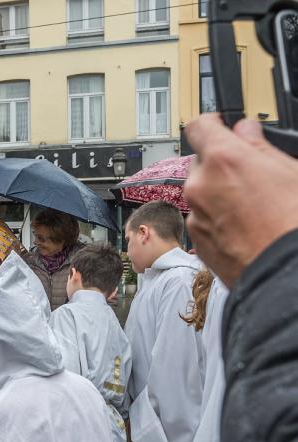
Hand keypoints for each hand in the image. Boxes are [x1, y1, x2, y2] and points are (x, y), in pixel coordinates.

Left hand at [184, 114, 297, 285]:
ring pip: (202, 192)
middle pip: (202, 161)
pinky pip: (203, 218)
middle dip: (221, 164)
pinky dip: (217, 217)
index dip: (212, 124)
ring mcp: (195, 214)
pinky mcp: (196, 239)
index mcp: (223, 160)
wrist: (283, 276)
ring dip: (220, 192)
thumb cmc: (292, 226)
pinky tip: (246, 226)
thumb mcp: (290, 171)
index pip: (200, 126)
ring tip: (254, 207)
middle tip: (251, 174)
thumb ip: (260, 146)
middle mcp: (200, 185)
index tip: (222, 127)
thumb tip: (246, 130)